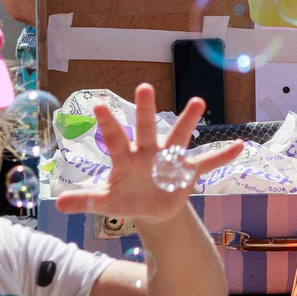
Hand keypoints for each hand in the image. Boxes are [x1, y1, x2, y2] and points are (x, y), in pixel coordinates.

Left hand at [54, 86, 242, 224]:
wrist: (152, 209)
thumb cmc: (127, 198)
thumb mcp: (106, 201)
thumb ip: (85, 201)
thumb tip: (58, 204)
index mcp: (126, 158)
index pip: (115, 138)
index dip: (107, 123)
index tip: (97, 105)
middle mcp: (148, 151)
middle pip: (145, 127)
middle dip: (145, 109)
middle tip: (143, 86)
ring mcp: (169, 159)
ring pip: (178, 136)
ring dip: (187, 121)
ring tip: (197, 101)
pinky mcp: (187, 172)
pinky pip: (206, 162)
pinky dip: (221, 155)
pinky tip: (239, 146)